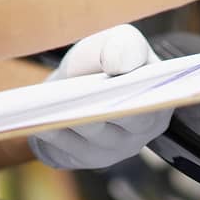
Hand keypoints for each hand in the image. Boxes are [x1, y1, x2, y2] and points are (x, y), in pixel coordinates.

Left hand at [29, 25, 171, 169]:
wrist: (72, 85)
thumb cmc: (100, 62)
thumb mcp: (115, 41)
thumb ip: (124, 45)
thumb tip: (121, 65)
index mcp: (160, 99)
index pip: (159, 99)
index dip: (146, 94)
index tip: (126, 82)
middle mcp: (144, 129)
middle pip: (128, 122)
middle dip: (107, 109)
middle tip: (86, 100)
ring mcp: (117, 149)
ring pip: (96, 137)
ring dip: (76, 122)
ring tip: (55, 109)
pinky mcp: (88, 159)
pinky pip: (72, 149)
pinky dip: (56, 135)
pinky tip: (39, 123)